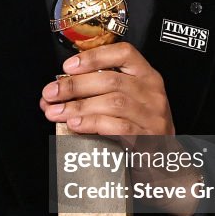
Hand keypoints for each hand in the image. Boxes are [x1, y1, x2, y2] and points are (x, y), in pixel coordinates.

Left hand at [40, 42, 174, 137]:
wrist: (163, 161)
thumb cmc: (140, 127)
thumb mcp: (126, 101)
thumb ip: (96, 92)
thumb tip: (57, 92)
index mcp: (146, 76)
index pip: (124, 53)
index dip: (94, 56)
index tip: (68, 66)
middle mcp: (152, 92)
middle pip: (111, 80)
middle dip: (75, 85)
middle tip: (51, 93)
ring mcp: (153, 116)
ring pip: (113, 103)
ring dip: (79, 106)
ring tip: (56, 112)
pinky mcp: (149, 138)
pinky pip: (119, 127)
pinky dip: (93, 124)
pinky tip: (76, 125)